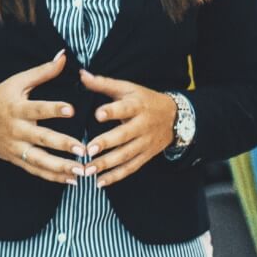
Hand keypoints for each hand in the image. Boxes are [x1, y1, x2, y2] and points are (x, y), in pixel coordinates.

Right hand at [0, 50, 83, 184]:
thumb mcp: (17, 82)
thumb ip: (42, 72)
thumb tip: (63, 56)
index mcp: (17, 108)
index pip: (37, 108)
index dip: (53, 109)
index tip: (71, 110)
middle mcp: (17, 130)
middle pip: (41, 138)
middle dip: (62, 145)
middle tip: (82, 149)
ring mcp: (16, 148)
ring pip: (39, 160)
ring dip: (60, 167)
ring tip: (80, 171)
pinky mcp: (17, 160)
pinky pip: (36, 170)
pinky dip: (53, 177)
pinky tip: (71, 179)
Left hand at [80, 69, 176, 187]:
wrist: (174, 117)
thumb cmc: (144, 100)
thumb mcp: (127, 88)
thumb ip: (103, 84)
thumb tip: (82, 74)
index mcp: (137, 105)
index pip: (125, 108)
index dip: (112, 111)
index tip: (98, 114)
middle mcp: (142, 125)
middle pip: (124, 135)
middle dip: (107, 143)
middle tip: (89, 149)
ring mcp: (145, 143)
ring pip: (126, 155)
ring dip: (107, 164)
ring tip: (89, 170)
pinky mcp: (146, 156)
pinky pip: (130, 168)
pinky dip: (116, 176)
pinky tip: (100, 182)